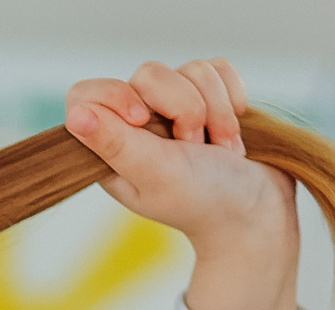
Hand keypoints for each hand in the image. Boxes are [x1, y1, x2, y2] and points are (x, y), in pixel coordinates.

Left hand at [65, 60, 300, 309]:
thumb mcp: (155, 174)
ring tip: (220, 150)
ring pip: (190, 69)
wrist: (258, 213)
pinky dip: (233, 99)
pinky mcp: (209, 98)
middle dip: (184, 109)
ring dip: (216, 110)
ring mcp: (175, 110)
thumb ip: (116, 144)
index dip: (115, 95)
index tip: (142, 118)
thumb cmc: (203, 202)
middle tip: (193, 148)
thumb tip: (76, 115)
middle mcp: (138, 127)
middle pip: (148, 74)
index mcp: (111, 149)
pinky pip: (218, 70)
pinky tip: (233, 132)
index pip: (87, 95)